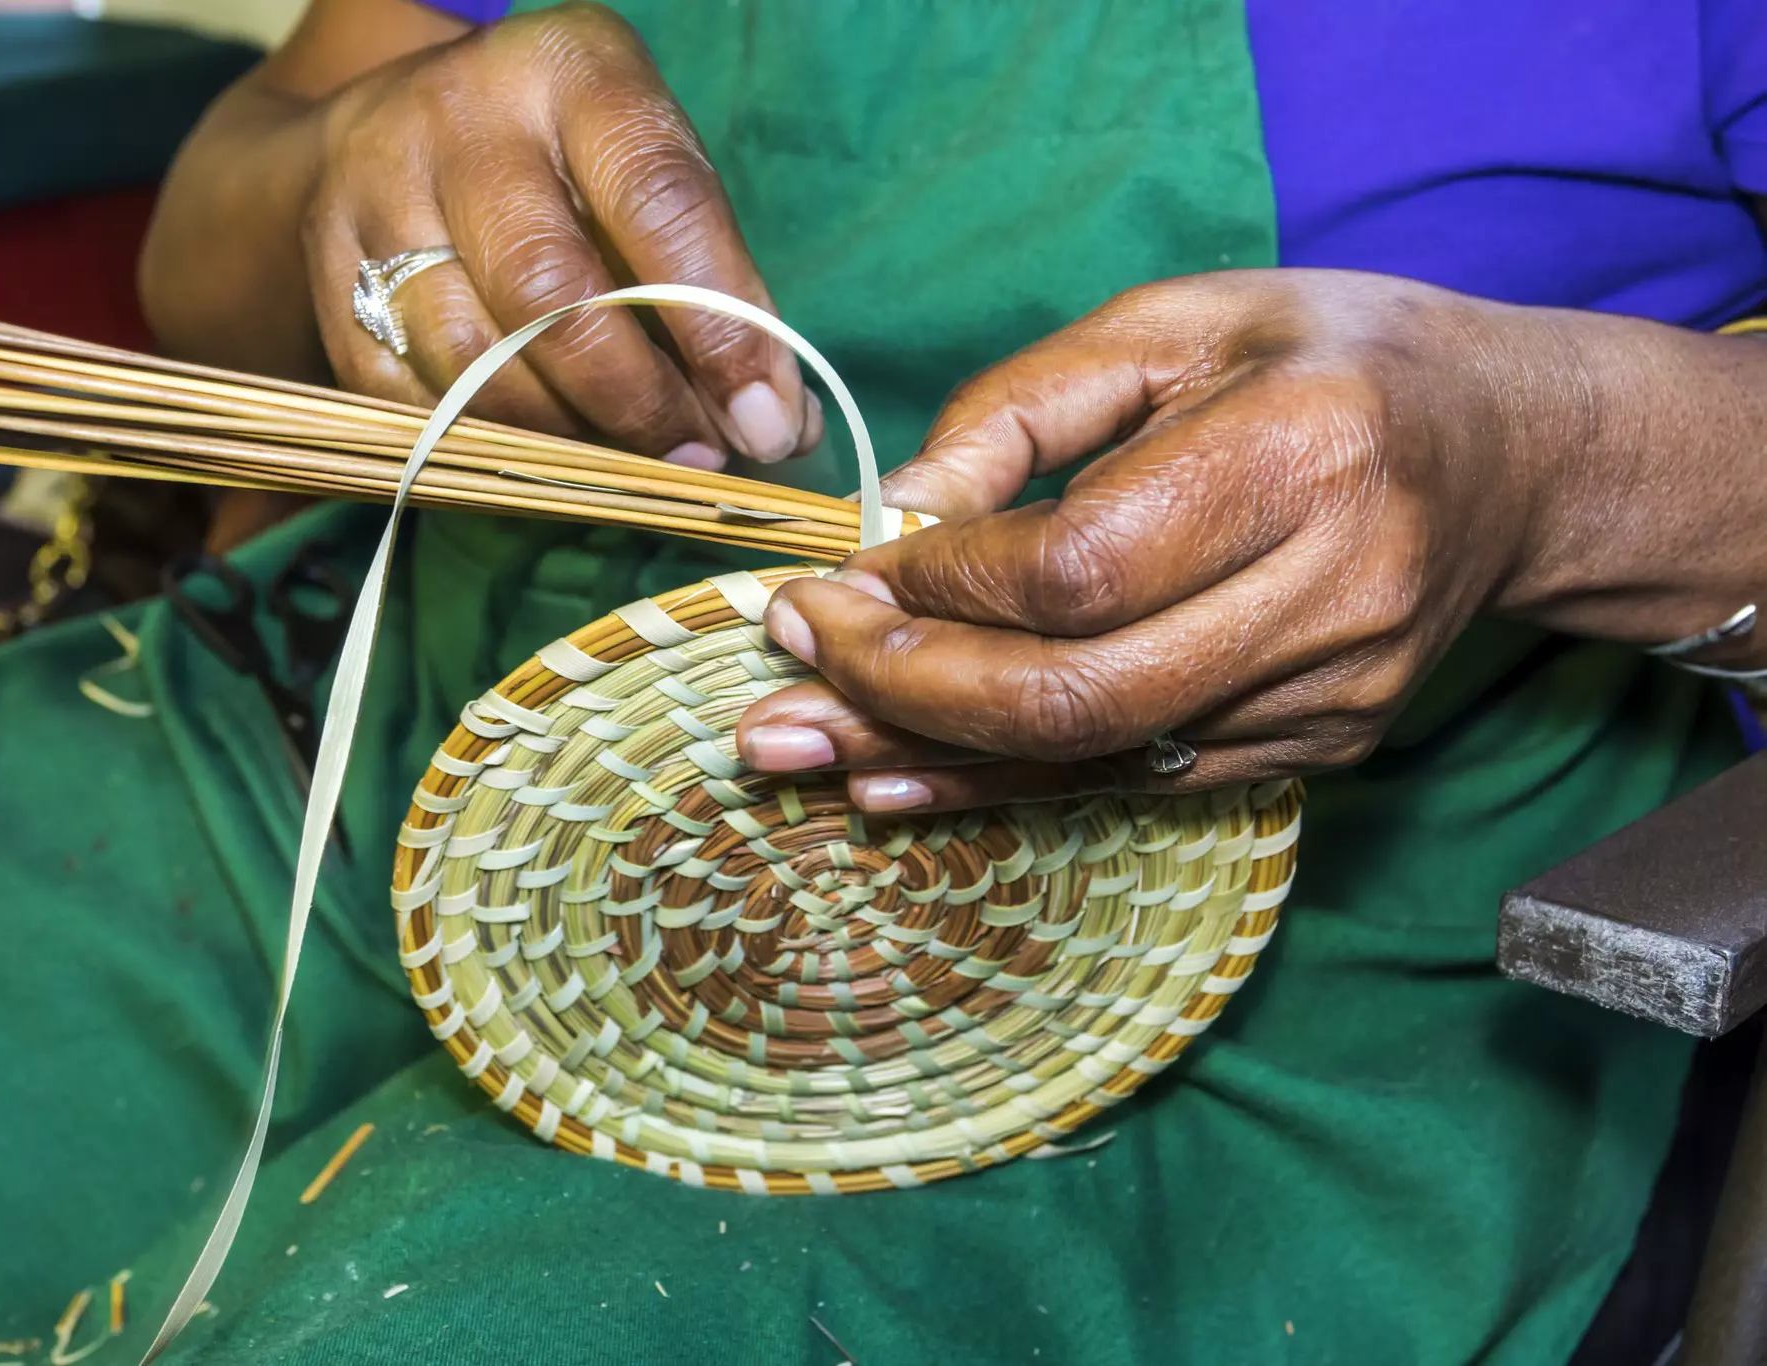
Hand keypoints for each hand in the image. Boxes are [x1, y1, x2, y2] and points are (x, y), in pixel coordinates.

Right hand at [303, 3, 817, 468]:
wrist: (390, 131)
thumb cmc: (561, 163)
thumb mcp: (646, 174)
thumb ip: (716, 284)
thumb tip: (778, 425)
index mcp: (570, 70)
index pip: (658, 201)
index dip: (720, 327)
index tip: (768, 420)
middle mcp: (462, 121)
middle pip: (550, 293)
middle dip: (636, 399)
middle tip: (694, 453)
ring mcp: (378, 196)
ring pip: (472, 360)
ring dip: (565, 439)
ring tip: (629, 464)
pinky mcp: (329, 275)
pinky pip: (409, 398)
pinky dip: (488, 448)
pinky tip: (545, 460)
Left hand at [735, 270, 1574, 811]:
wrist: (1506, 457)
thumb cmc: (1324, 360)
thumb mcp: (1171, 323)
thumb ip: (1019, 411)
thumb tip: (888, 518)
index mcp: (1301, 456)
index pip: (1076, 568)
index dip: (934, 588)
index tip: (829, 577)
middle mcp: (1329, 596)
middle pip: (1073, 693)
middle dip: (899, 690)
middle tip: (782, 668)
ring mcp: (1329, 696)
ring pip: (1090, 759)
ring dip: (921, 759)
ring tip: (786, 754)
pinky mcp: (1315, 751)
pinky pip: (1129, 783)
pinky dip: (999, 787)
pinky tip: (893, 782)